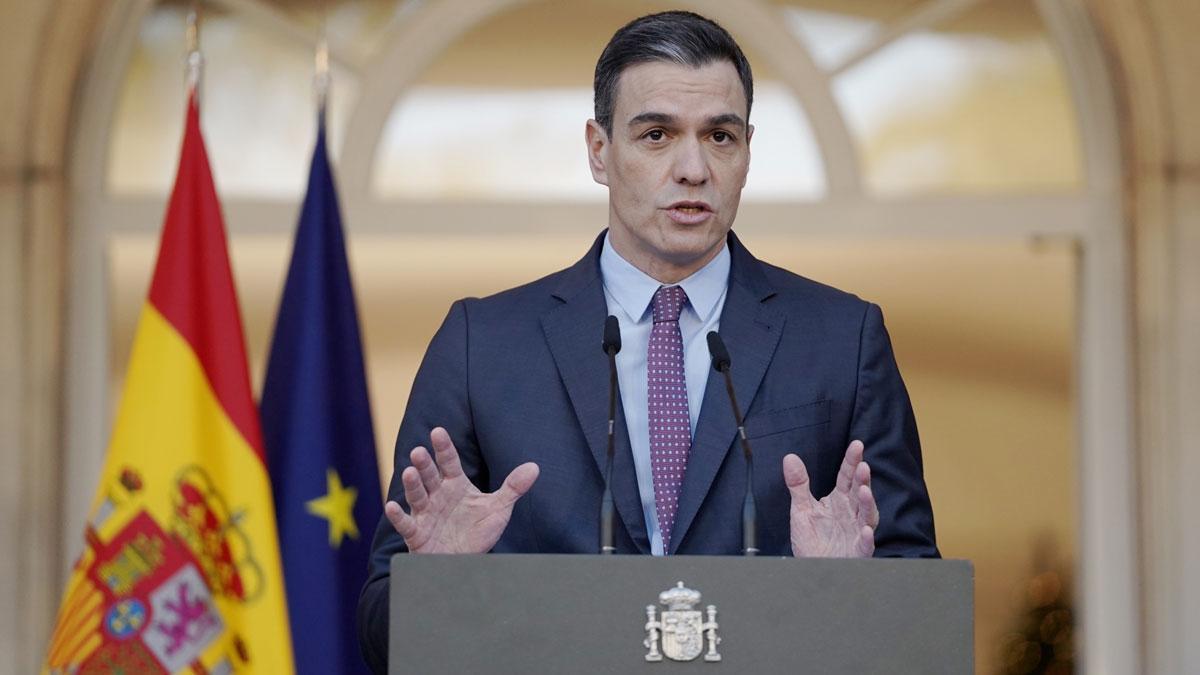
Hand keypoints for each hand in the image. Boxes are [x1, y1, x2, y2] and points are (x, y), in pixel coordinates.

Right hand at [384, 427, 538, 553]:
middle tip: (419, 450)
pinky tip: (392, 506)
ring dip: (412, 485)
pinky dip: (398, 516)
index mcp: (455, 485)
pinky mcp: (417, 534)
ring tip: (409, 471)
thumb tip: (535, 467)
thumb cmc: (477, 532)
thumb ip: (513, 488)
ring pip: (417, 496)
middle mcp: (437, 496)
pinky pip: (406, 524)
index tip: (438, 431)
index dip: (443, 448)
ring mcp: (425, 514)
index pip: (449, 463)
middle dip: (424, 464)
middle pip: (430, 476)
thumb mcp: (498, 509)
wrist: (465, 562)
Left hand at [784, 440, 878, 557]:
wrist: (812, 567)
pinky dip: (866, 538)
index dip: (852, 462)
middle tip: (863, 466)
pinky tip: (865, 531)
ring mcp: (856, 532)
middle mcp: (851, 513)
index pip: (846, 477)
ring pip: (866, 516)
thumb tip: (789, 458)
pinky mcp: (857, 551)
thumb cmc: (812, 540)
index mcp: (839, 501)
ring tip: (865, 491)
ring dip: (868, 504)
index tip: (857, 445)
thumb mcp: (800, 509)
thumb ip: (798, 484)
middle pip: (859, 493)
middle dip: (862, 480)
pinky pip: (864, 545)